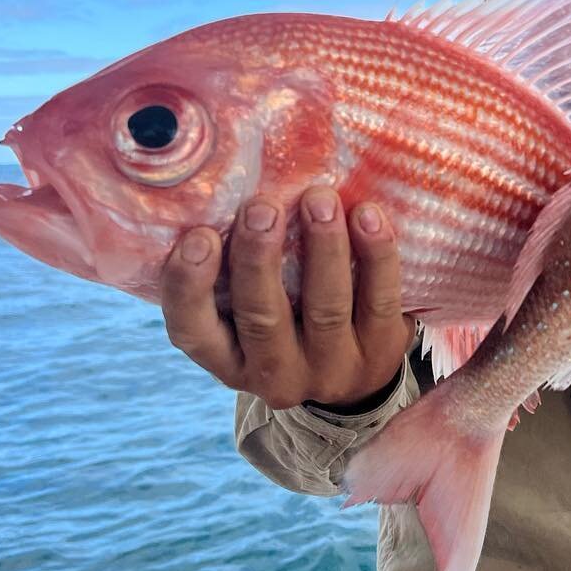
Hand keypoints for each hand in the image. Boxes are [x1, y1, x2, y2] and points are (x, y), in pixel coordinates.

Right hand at [159, 186, 412, 411]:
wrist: (363, 378)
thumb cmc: (291, 323)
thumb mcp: (250, 316)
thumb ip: (233, 272)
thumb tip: (224, 192)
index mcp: (231, 360)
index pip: (193, 332)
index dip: (189, 287)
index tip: (198, 235)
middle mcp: (276, 374)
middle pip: (261, 318)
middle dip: (259, 259)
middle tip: (261, 207)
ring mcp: (332, 368)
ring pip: (325, 307)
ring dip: (322, 247)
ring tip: (319, 199)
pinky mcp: (381, 351)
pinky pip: (378, 300)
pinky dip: (375, 255)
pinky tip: (367, 215)